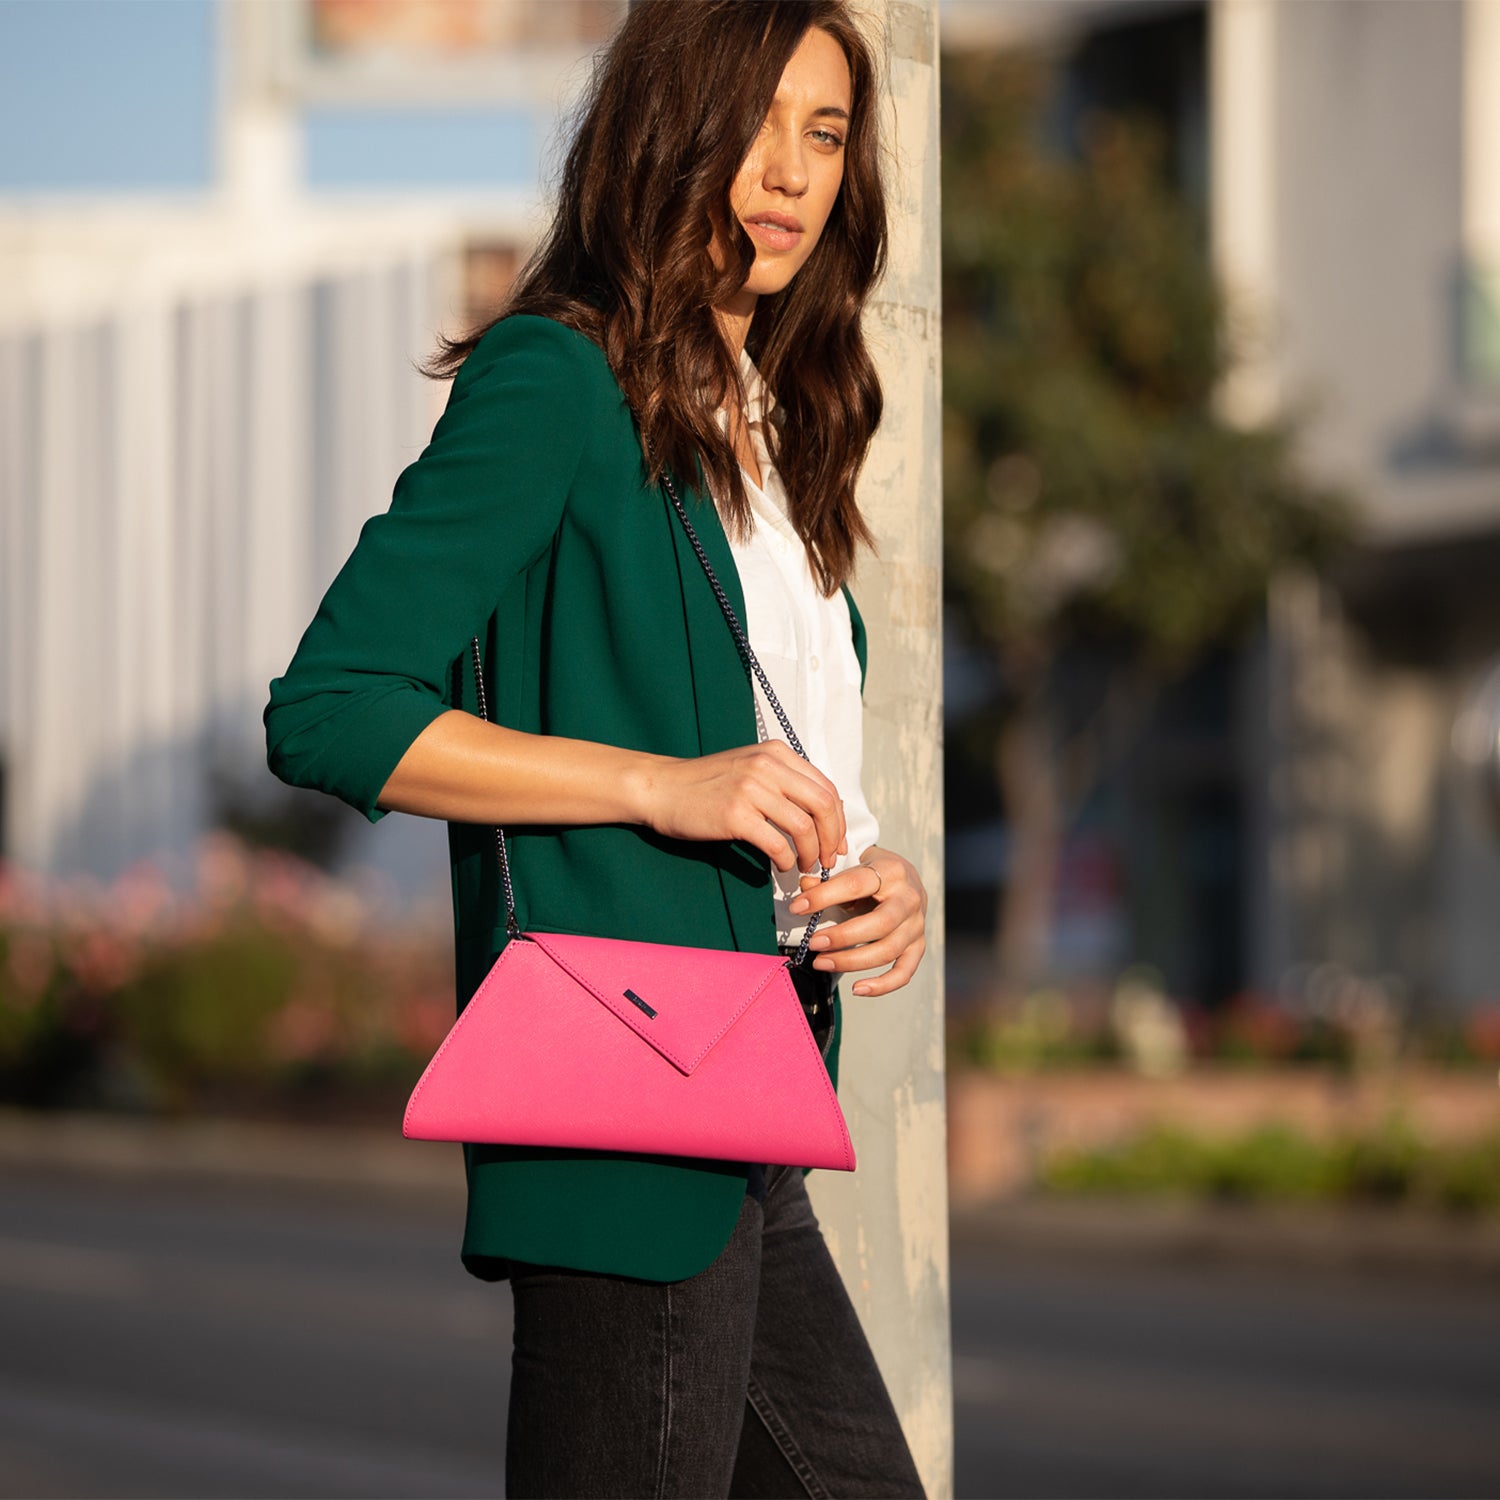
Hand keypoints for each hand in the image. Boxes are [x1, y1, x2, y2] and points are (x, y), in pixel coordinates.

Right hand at [635, 740, 847, 873]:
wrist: (661, 788)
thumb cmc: (706, 783)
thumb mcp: (750, 767)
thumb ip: (783, 781)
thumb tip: (821, 813)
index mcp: (777, 753)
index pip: (826, 788)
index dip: (838, 820)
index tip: (835, 842)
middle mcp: (768, 765)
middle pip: (823, 805)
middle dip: (832, 838)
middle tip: (827, 859)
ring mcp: (751, 789)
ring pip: (804, 827)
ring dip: (810, 853)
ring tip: (804, 866)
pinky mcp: (735, 815)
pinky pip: (777, 844)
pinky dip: (786, 861)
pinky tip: (782, 866)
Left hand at [788, 845, 926, 996]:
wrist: (905, 879)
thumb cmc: (873, 874)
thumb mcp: (853, 866)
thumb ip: (827, 879)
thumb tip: (804, 886)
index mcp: (891, 871)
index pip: (856, 885)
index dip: (823, 897)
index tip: (797, 908)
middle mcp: (909, 898)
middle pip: (880, 923)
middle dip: (842, 936)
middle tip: (813, 943)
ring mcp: (916, 925)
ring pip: (888, 950)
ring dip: (852, 961)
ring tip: (821, 963)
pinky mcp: (918, 946)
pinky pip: (904, 972)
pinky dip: (882, 985)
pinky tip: (858, 989)